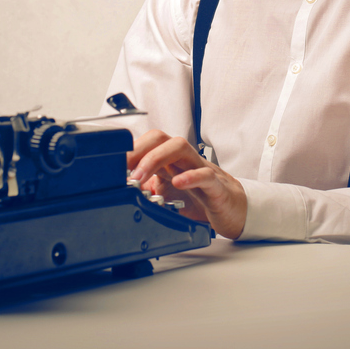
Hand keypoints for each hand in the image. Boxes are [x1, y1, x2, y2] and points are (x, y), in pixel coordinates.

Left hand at [128, 130, 246, 238]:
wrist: (236, 210)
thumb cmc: (203, 198)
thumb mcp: (169, 196)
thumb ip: (150, 191)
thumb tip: (124, 192)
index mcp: (172, 161)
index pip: (149, 142)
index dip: (130, 150)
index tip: (112, 166)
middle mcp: (185, 160)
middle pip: (161, 138)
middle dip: (138, 150)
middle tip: (123, 169)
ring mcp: (201, 169)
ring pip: (180, 147)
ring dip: (155, 159)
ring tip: (140, 177)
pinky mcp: (217, 186)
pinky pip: (205, 175)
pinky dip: (190, 177)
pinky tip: (177, 183)